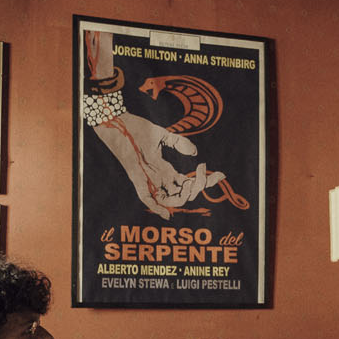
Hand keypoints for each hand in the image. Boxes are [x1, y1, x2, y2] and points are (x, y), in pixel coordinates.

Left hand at [93, 112, 225, 218]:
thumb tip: (195, 153)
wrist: (118, 124)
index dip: (204, 182)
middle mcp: (158, 178)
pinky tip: (167, 214)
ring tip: (192, 181)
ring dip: (185, 195)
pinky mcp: (137, 178)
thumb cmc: (137, 129)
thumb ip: (179, 143)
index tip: (220, 176)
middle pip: (183, 194)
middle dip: (198, 188)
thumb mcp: (163, 136)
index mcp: (165, 170)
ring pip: (170, 199)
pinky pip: (146, 199)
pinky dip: (156, 209)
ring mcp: (148, 179)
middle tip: (204, 174)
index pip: (188, 184)